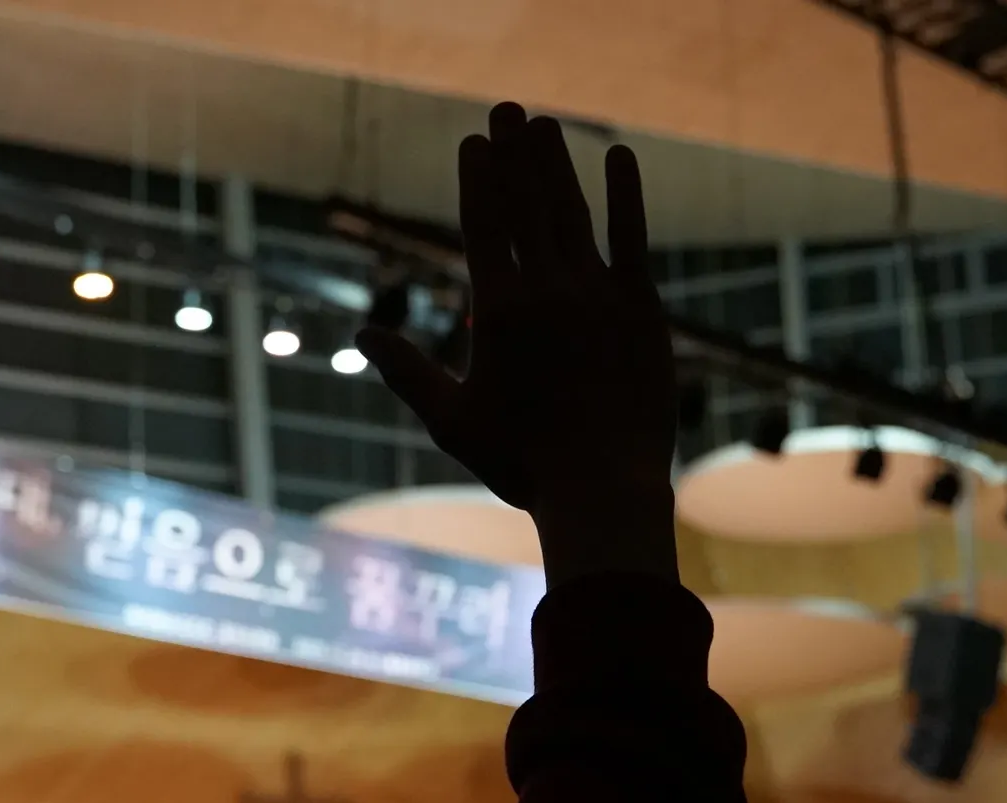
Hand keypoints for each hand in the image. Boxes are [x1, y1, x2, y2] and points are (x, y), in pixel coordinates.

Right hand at [357, 102, 677, 581]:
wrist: (604, 490)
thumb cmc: (520, 464)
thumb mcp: (450, 420)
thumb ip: (407, 371)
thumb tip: (364, 334)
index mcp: (500, 313)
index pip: (485, 225)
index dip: (479, 177)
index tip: (474, 140)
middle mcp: (550, 292)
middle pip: (528, 205)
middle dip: (515, 153)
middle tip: (508, 108)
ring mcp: (599, 297)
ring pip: (574, 214)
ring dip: (558, 165)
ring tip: (545, 124)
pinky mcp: (642, 310)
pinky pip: (633, 239)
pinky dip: (626, 197)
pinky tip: (619, 157)